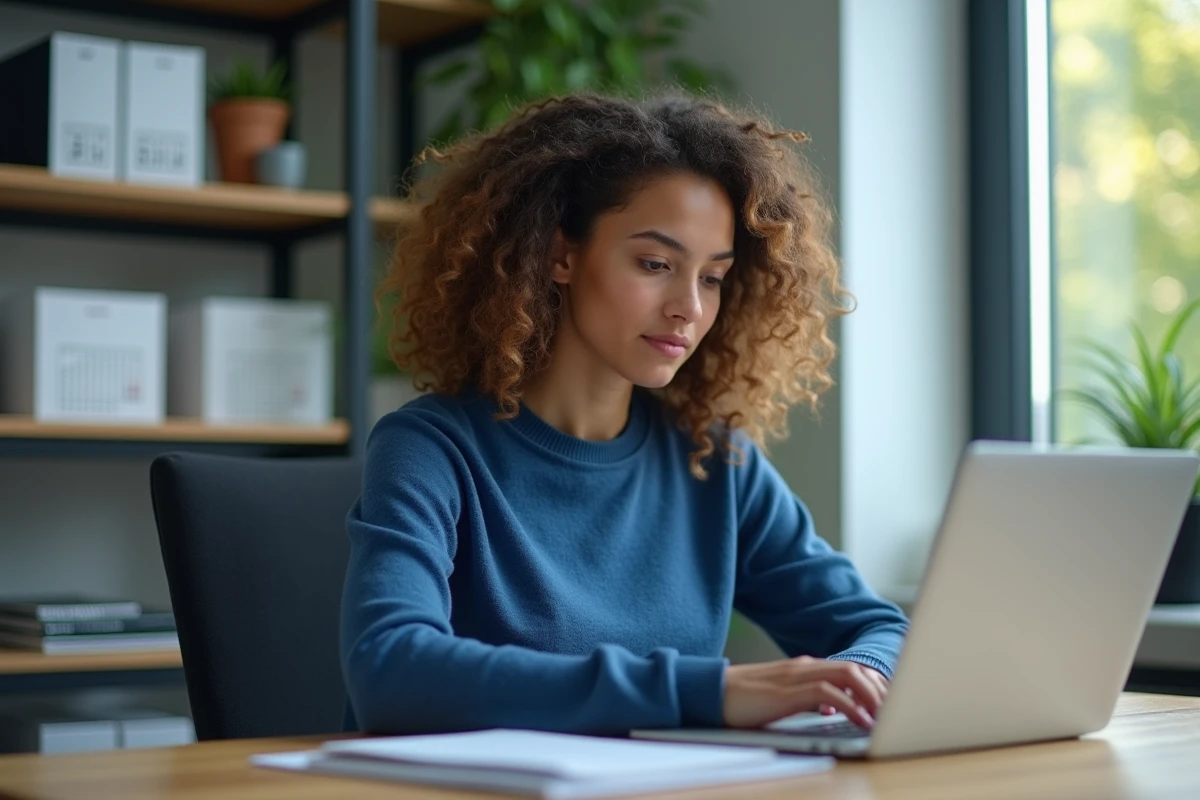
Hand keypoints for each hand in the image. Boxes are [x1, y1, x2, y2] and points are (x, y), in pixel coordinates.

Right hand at [722, 656, 885, 729]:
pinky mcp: (787, 692)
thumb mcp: (781, 697)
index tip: (890, 704)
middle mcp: (804, 667)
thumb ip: (806, 696)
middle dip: (882, 690)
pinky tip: (861, 720)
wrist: (709, 691)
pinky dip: (851, 705)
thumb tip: (830, 706)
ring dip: (872, 695)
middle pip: (856, 669)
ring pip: (849, 675)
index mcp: (804, 667)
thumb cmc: (742, 699)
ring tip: (886, 716)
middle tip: (897, 712)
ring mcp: (796, 676)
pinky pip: (828, 692)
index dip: (875, 684)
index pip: (850, 668)